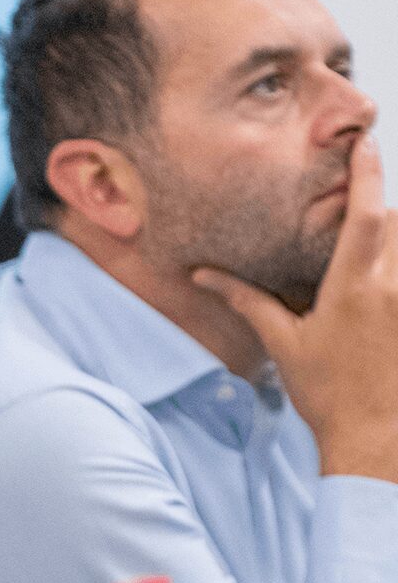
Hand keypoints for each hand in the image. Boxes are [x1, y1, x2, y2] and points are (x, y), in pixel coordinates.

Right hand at [194, 136, 397, 481]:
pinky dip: (394, 271)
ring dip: (391, 239)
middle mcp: (392, 286)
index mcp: (355, 287)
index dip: (367, 174)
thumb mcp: (283, 344)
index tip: (365, 145)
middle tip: (354, 211)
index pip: (367, 213)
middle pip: (397, 222)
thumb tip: (204, 276)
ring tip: (365, 256)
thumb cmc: (328, 394)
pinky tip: (382, 294)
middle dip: (379, 211)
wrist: (376, 438)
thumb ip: (247, 301)